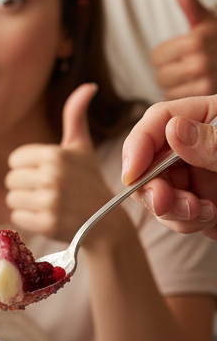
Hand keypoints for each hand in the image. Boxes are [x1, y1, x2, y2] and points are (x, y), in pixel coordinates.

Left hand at [6, 84, 115, 241]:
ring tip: (48, 203)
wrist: (106, 222)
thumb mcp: (82, 147)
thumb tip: (88, 86)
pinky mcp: (46, 223)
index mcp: (55, 154)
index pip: (15, 159)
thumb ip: (76, 116)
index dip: (27, 167)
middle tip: (48, 191)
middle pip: (10, 179)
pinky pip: (16, 217)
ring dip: (25, 203)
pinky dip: (28, 219)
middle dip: (25, 186)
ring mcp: (49, 201)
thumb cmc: (89, 181)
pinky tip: (48, 217)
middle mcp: (52, 176)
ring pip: (11, 199)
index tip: (46, 173)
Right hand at [121, 97, 216, 237]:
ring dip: (172, 210)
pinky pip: (176, 215)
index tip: (132, 173)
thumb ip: (213, 140)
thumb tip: (173, 129)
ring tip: (202, 214)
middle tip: (165, 203)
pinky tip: (212, 219)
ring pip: (158, 193)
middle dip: (153, 187)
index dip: (138, 145)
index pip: (158, 121)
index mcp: (207, 117)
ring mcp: (197, 175)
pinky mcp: (201, 202)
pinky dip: (188, 223)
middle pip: (149, 161)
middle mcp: (196, 145)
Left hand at [151, 0, 216, 98]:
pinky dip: (185, 93)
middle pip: (160, 75)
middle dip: (170, 69)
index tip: (183, 50)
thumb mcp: (204, 18)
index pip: (156, 57)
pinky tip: (199, 84)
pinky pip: (178, 98)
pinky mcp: (207, 95)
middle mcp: (200, 61)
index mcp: (194, 40)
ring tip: (195, 73)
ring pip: (168, 88)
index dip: (166, 54)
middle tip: (189, 62)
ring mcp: (205, 81)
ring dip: (177, 83)